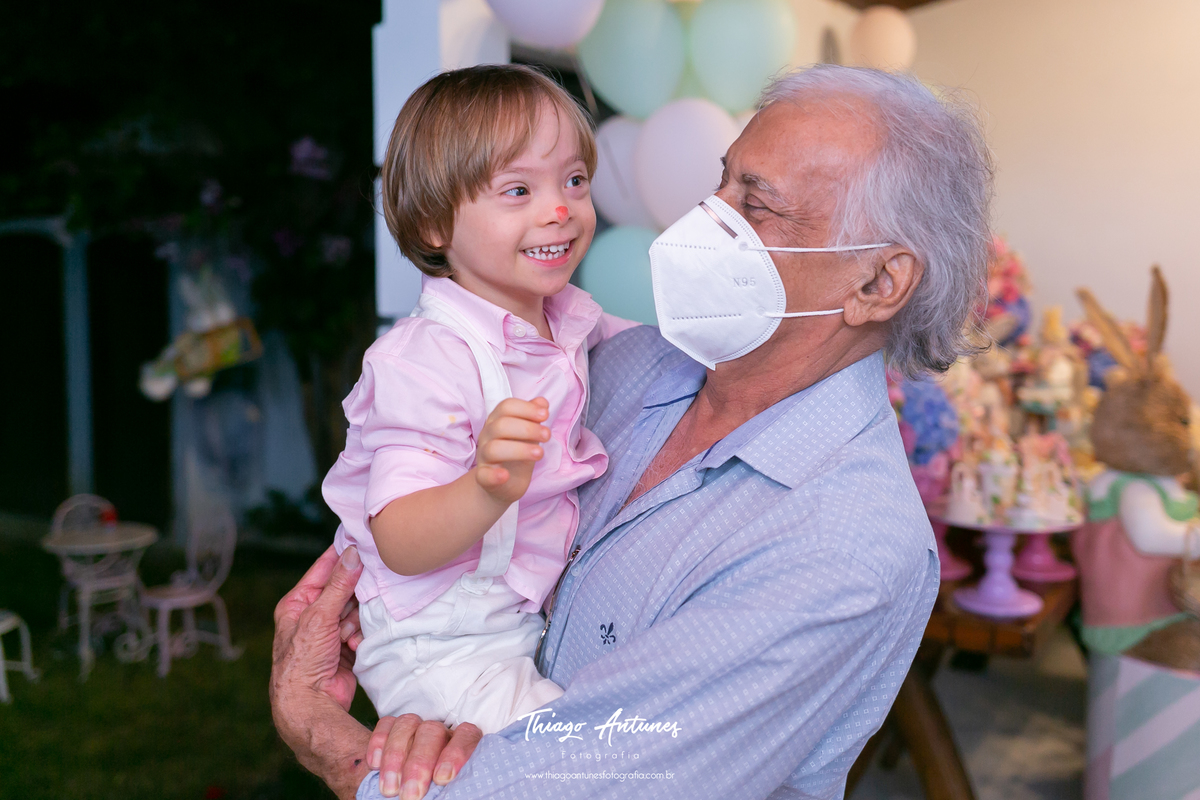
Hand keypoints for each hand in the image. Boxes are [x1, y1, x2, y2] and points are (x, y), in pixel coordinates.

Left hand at [272, 545, 363, 711]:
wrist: (311, 704)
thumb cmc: (302, 661)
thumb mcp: (319, 617)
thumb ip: (339, 585)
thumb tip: (352, 554)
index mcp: (298, 602)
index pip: (323, 568)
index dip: (341, 554)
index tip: (361, 539)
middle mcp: (313, 614)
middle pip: (344, 588)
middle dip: (354, 595)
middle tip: (365, 593)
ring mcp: (330, 630)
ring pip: (356, 608)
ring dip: (355, 620)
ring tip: (346, 635)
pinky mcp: (345, 645)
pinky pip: (361, 627)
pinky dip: (360, 635)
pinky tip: (352, 646)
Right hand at [365, 715, 482, 797]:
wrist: (414, 792)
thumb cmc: (438, 794)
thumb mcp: (446, 793)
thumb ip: (449, 790)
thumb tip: (445, 795)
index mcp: (464, 745)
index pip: (466, 736)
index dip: (455, 754)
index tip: (442, 779)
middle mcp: (443, 732)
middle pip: (432, 732)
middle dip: (419, 763)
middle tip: (410, 794)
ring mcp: (418, 727)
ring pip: (408, 724)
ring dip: (395, 756)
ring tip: (390, 789)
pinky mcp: (395, 728)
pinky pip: (386, 724)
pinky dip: (379, 742)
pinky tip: (374, 764)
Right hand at [474, 397, 549, 504]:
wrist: (505, 484)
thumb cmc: (517, 453)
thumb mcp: (528, 433)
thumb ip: (533, 417)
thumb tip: (542, 402)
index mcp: (497, 421)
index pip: (506, 406)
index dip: (526, 408)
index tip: (545, 415)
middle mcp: (487, 436)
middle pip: (501, 425)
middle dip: (528, 428)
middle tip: (547, 435)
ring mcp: (483, 457)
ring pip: (494, 448)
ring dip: (520, 449)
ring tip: (540, 453)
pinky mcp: (484, 478)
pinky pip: (483, 475)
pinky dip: (494, 475)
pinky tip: (505, 475)